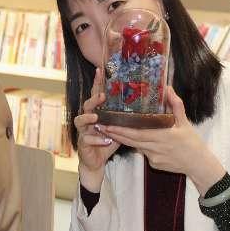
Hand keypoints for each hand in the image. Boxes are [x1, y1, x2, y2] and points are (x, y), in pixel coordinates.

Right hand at [73, 68, 120, 190]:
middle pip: (87, 104)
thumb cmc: (110, 139)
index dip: (97, 82)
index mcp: (98, 111)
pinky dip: (96, 140)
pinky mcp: (83, 144)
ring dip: (88, 118)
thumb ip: (129, 113)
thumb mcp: (121, 124)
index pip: (97, 94)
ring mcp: (83, 131)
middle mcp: (88, 118)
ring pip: (80, 121)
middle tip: (102, 96)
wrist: (97, 160)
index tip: (100, 70)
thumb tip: (149, 100)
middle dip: (93, 99)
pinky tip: (106, 140)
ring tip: (97, 118)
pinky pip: (87, 140)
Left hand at [102, 86, 225, 194]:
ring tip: (108, 131)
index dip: (121, 129)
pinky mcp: (153, 164)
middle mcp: (154, 148)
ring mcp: (152, 157)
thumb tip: (168, 88)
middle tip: (101, 126)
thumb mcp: (185, 121)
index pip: (136, 133)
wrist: (198, 163)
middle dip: (115, 133)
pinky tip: (129, 139)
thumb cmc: (192, 141)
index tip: (109, 123)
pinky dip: (135, 145)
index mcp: (162, 136)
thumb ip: (176, 105)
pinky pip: (143, 152)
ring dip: (121, 139)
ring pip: (134, 146)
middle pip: (130, 141)